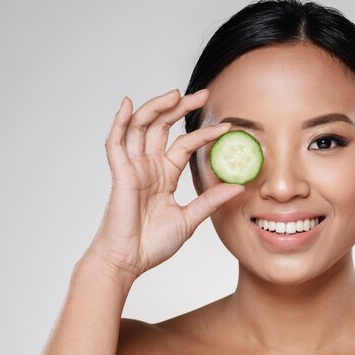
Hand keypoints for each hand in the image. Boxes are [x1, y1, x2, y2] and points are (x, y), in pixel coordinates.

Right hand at [85, 89, 243, 279]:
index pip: (186, 144)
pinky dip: (119, 121)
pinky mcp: (120, 173)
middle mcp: (149, 166)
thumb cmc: (153, 243)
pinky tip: (126, 103)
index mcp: (165, 174)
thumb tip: (239, 187)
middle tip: (203, 95)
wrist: (130, 261)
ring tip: (176, 93)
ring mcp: (133, 167)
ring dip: (157, 107)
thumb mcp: (190, 218)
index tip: (226, 126)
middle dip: (181, 108)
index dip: (204, 133)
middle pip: (163, 126)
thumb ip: (211, 201)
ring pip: (141, 126)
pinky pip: (116, 143)